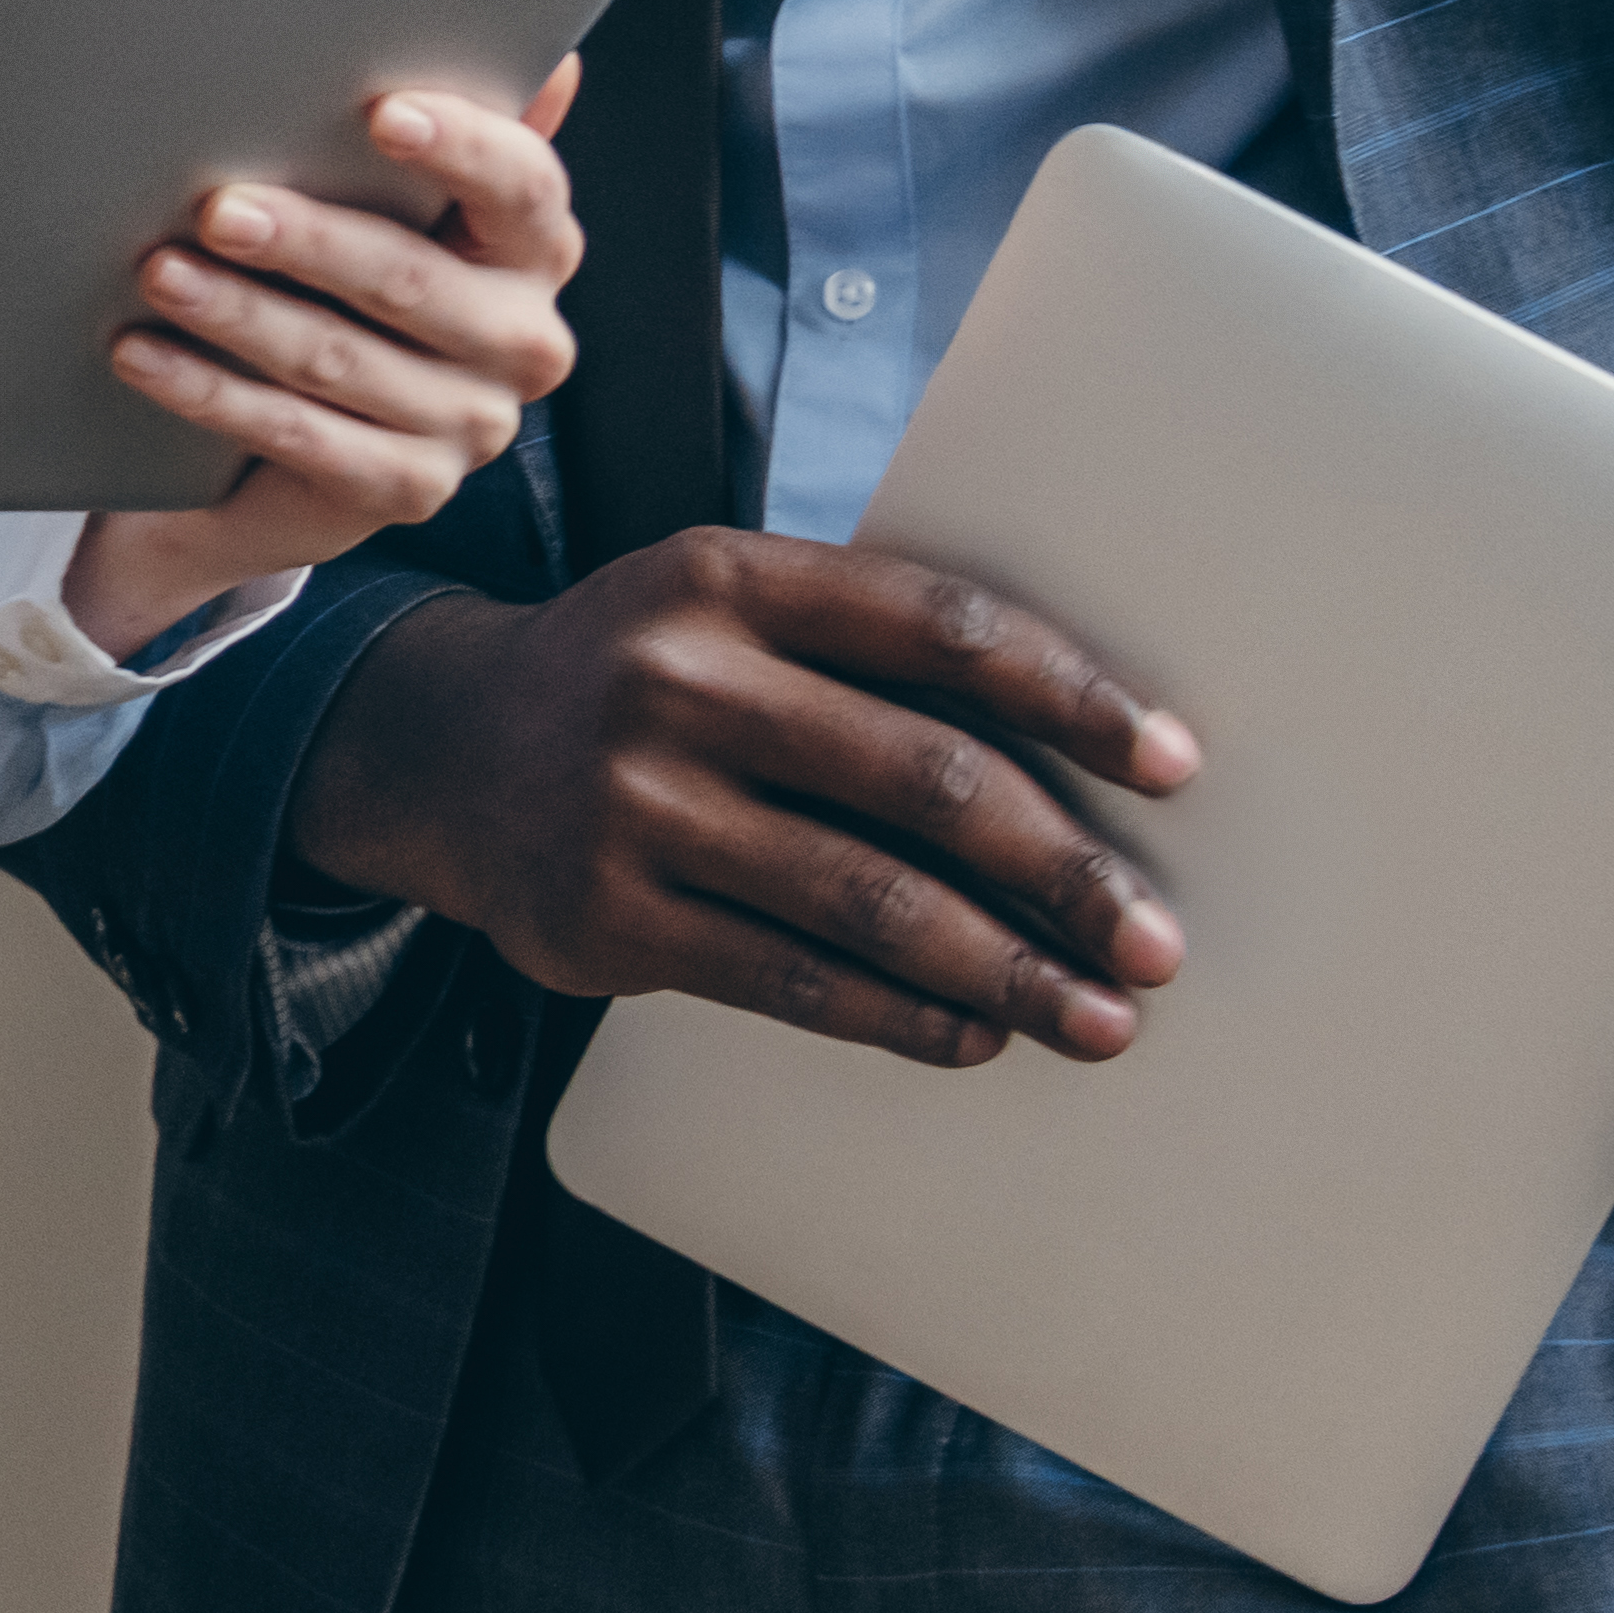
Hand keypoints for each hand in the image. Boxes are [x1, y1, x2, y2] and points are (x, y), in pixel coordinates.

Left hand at [57, 69, 583, 646]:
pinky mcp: (404, 491)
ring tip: (156, 271)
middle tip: (216, 208)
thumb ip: (459, 138)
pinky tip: (141, 353)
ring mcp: (469, 426)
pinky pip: (296, 436)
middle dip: (308, 240)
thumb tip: (555, 59)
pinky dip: (209, 391)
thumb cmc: (349, 281)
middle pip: (411, 280)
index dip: (461, 148)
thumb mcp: (397, 203)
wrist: (309, 435)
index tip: (380, 112)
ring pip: (339, 361)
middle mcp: (522, 343)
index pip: (523, 188)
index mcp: (535, 252)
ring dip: (238, 315)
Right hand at [293, 532, 1201, 1062]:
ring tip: (1099, 1016)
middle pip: (923, 777)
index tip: (1172, 766)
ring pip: (869, 900)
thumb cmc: (642, 679)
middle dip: (1065, 870)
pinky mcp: (605, 914)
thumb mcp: (726, 612)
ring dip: (1008, 969)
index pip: (940, 626)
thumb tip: (1083, 754)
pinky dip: (904, 1017)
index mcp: (728, 578)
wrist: (441, 751)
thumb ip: (865, 653)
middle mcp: (676, 678)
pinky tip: (975, 1034)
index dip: (1071, 697)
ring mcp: (633, 800)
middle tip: (1155, 938)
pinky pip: (791, 979)